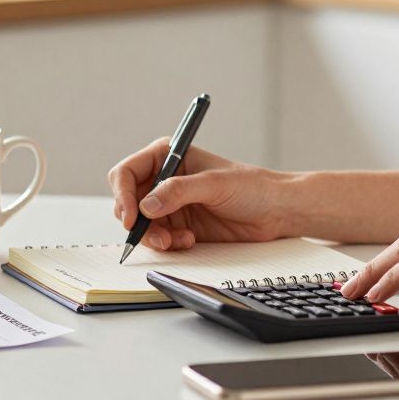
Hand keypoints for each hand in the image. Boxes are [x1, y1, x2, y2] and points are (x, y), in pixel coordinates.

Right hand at [107, 139, 286, 250]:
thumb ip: (178, 191)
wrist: (274, 212)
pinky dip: (167, 244)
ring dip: (154, 236)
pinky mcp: (178, 225)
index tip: (132, 217)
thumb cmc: (251, 186)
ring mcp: (169, 204)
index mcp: (167, 156)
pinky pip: (157, 238)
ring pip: (140, 224)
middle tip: (157, 235)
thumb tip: (146, 205)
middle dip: (137, 221)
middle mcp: (163, 179)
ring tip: (177, 240)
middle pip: (128, 202)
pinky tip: (188, 240)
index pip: (127, 172)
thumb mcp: (214, 184)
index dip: (124, 195)